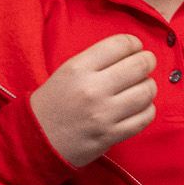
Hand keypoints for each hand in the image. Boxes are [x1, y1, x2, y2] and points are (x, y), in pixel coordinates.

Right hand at [29, 35, 156, 166]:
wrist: (35, 141)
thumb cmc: (54, 102)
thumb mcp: (66, 72)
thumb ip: (98, 60)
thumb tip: (134, 51)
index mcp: (78, 68)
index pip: (121, 44)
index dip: (134, 43)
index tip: (135, 48)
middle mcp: (92, 90)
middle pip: (139, 65)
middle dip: (148, 62)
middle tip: (145, 64)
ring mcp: (102, 114)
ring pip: (146, 91)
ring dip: (149, 86)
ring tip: (141, 87)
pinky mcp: (110, 135)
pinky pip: (145, 117)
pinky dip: (147, 109)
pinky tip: (139, 107)